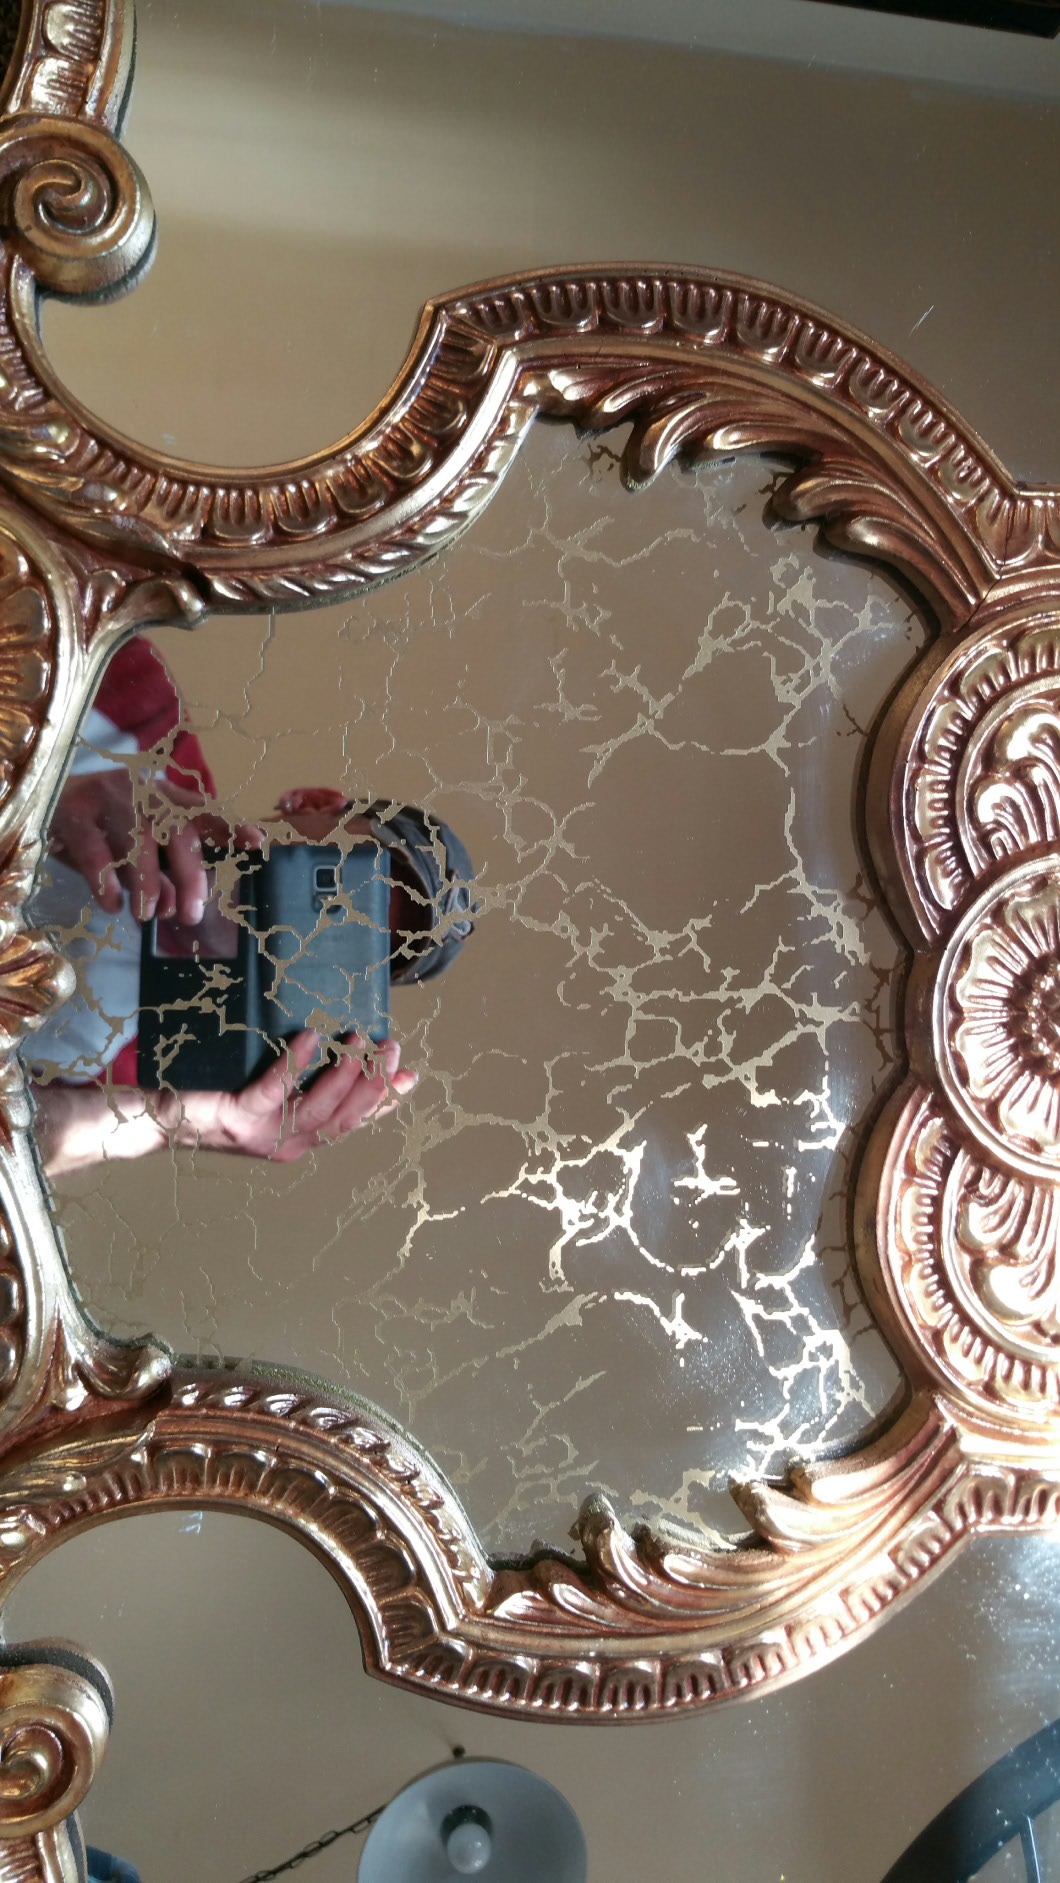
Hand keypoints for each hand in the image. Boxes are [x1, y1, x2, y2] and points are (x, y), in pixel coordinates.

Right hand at [49, 770, 262, 924]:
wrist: (51, 802)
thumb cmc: (109, 831)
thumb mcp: (144, 851)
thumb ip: (164, 878)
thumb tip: (175, 908)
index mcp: (169, 798)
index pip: (207, 811)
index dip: (232, 827)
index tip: (257, 845)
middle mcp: (146, 791)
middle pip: (177, 831)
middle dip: (189, 876)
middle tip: (190, 914)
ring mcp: (110, 796)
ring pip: (138, 840)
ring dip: (146, 882)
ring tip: (148, 915)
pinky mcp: (76, 811)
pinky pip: (95, 849)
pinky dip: (105, 880)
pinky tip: (111, 904)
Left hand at [170, 1031, 417, 1162]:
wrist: (162, 1117)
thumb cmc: (219, 1099)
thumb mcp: (272, 1096)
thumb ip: (306, 1085)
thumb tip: (347, 1058)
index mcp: (298, 1141)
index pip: (352, 1123)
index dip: (383, 1103)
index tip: (409, 1077)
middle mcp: (286, 1144)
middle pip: (342, 1119)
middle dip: (373, 1086)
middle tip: (391, 1049)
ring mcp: (263, 1134)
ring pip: (316, 1109)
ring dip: (344, 1075)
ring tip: (359, 1040)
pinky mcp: (239, 1115)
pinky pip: (274, 1089)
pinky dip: (295, 1065)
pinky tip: (310, 1038)